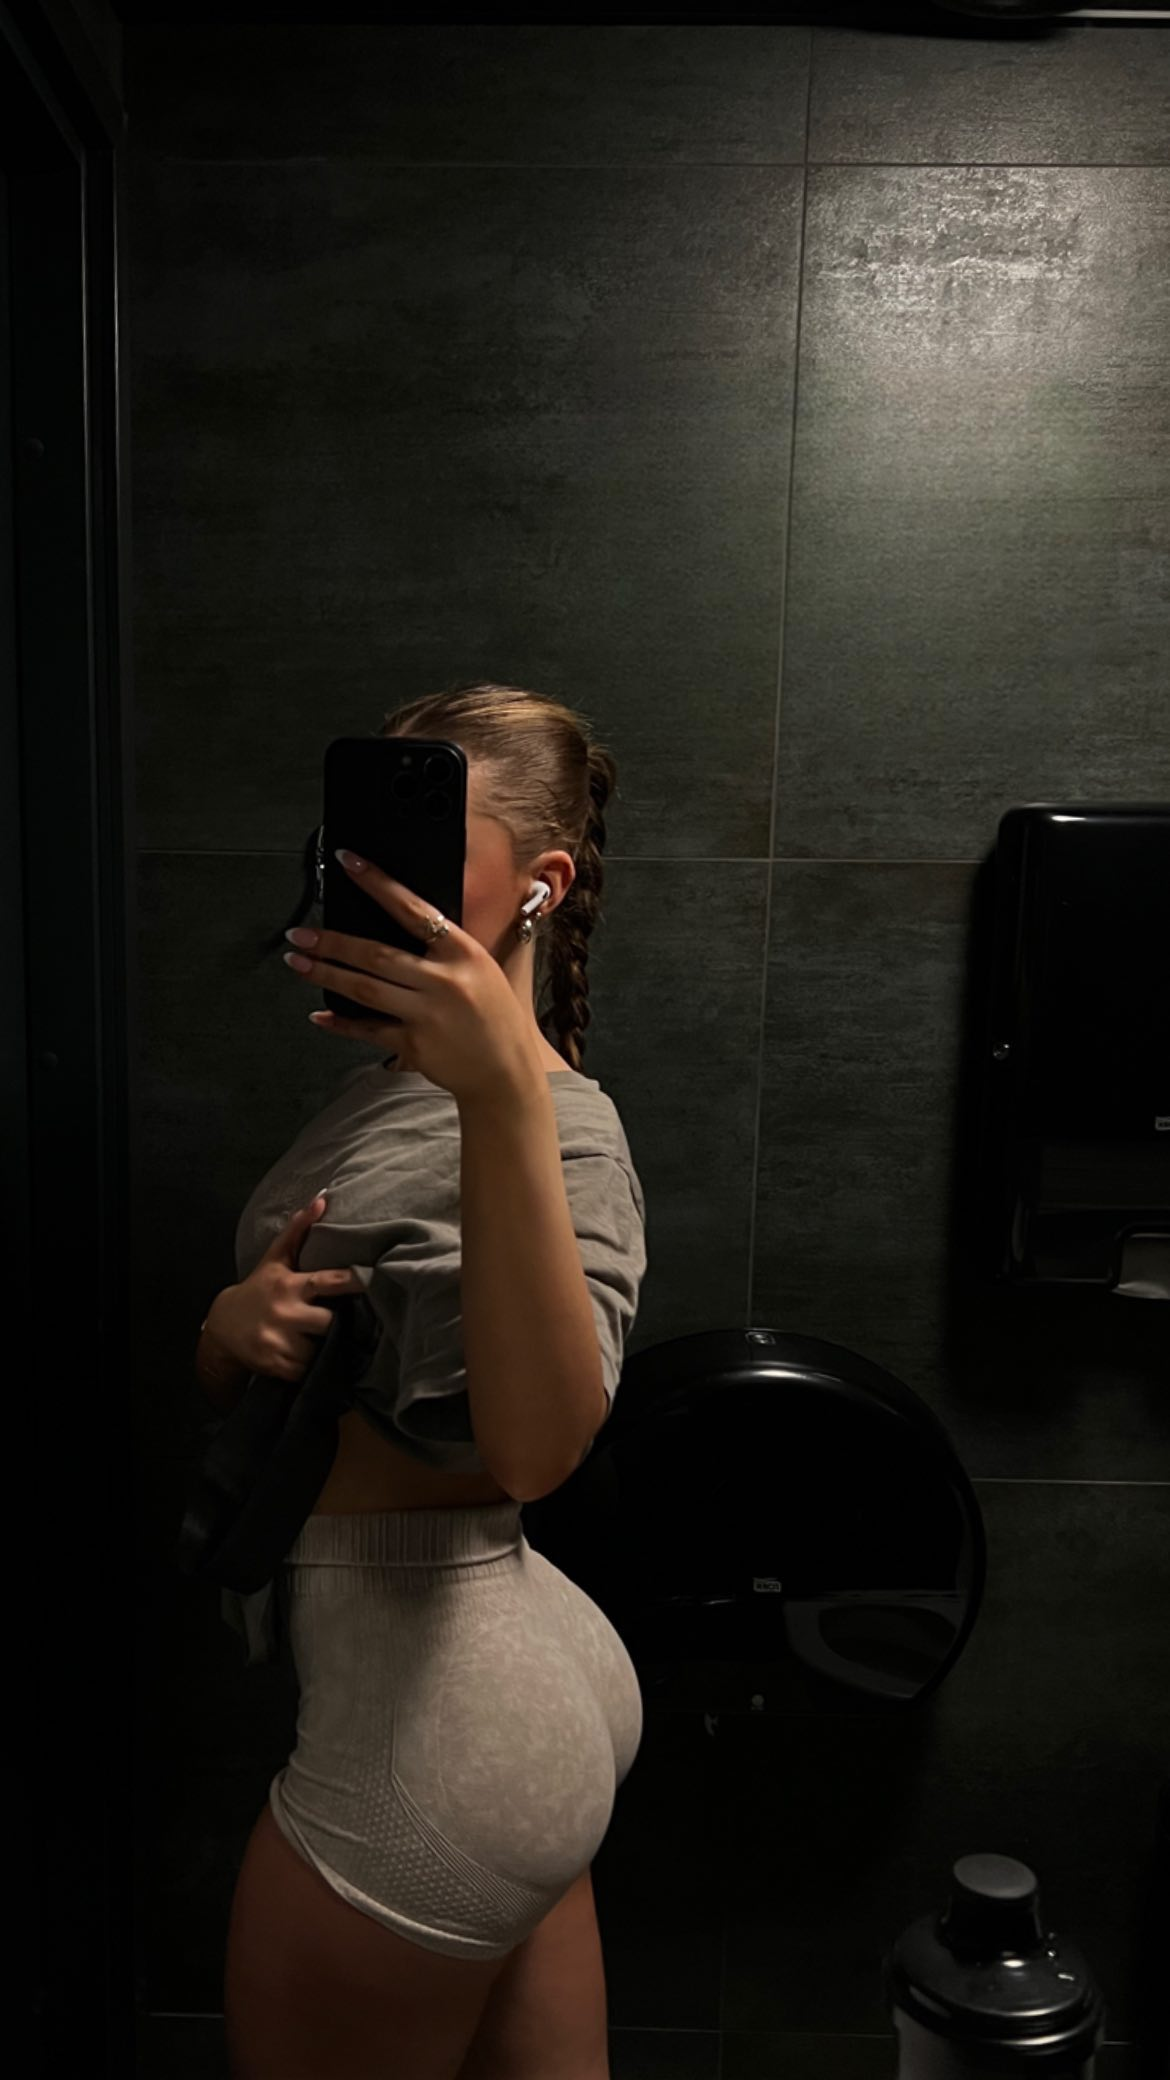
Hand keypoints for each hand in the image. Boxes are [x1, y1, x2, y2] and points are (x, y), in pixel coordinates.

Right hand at [206, 1193, 366, 1383]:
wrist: (223, 1327)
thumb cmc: (259, 1288)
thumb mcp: (276, 1259)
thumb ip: (298, 1229)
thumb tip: (323, 1199)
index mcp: (291, 1285)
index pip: (328, 1282)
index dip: (353, 1282)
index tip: (373, 1279)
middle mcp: (285, 1313)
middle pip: (330, 1323)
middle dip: (340, 1325)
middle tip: (348, 1324)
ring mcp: (279, 1341)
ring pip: (321, 1350)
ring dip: (329, 1349)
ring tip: (328, 1342)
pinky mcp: (276, 1365)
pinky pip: (308, 1370)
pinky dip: (314, 1366)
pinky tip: (313, 1358)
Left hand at [283, 847, 546, 1105]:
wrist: (507, 1071)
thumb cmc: (494, 1017)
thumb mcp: (481, 970)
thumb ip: (443, 950)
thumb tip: (398, 924)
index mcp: (463, 953)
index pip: (413, 909)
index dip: (377, 884)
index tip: (347, 863)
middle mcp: (444, 981)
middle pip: (376, 954)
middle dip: (331, 942)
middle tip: (298, 934)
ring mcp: (427, 1015)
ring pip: (365, 989)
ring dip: (326, 974)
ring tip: (297, 962)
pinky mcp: (415, 1045)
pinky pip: (368, 1030)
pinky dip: (341, 1023)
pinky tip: (320, 1015)